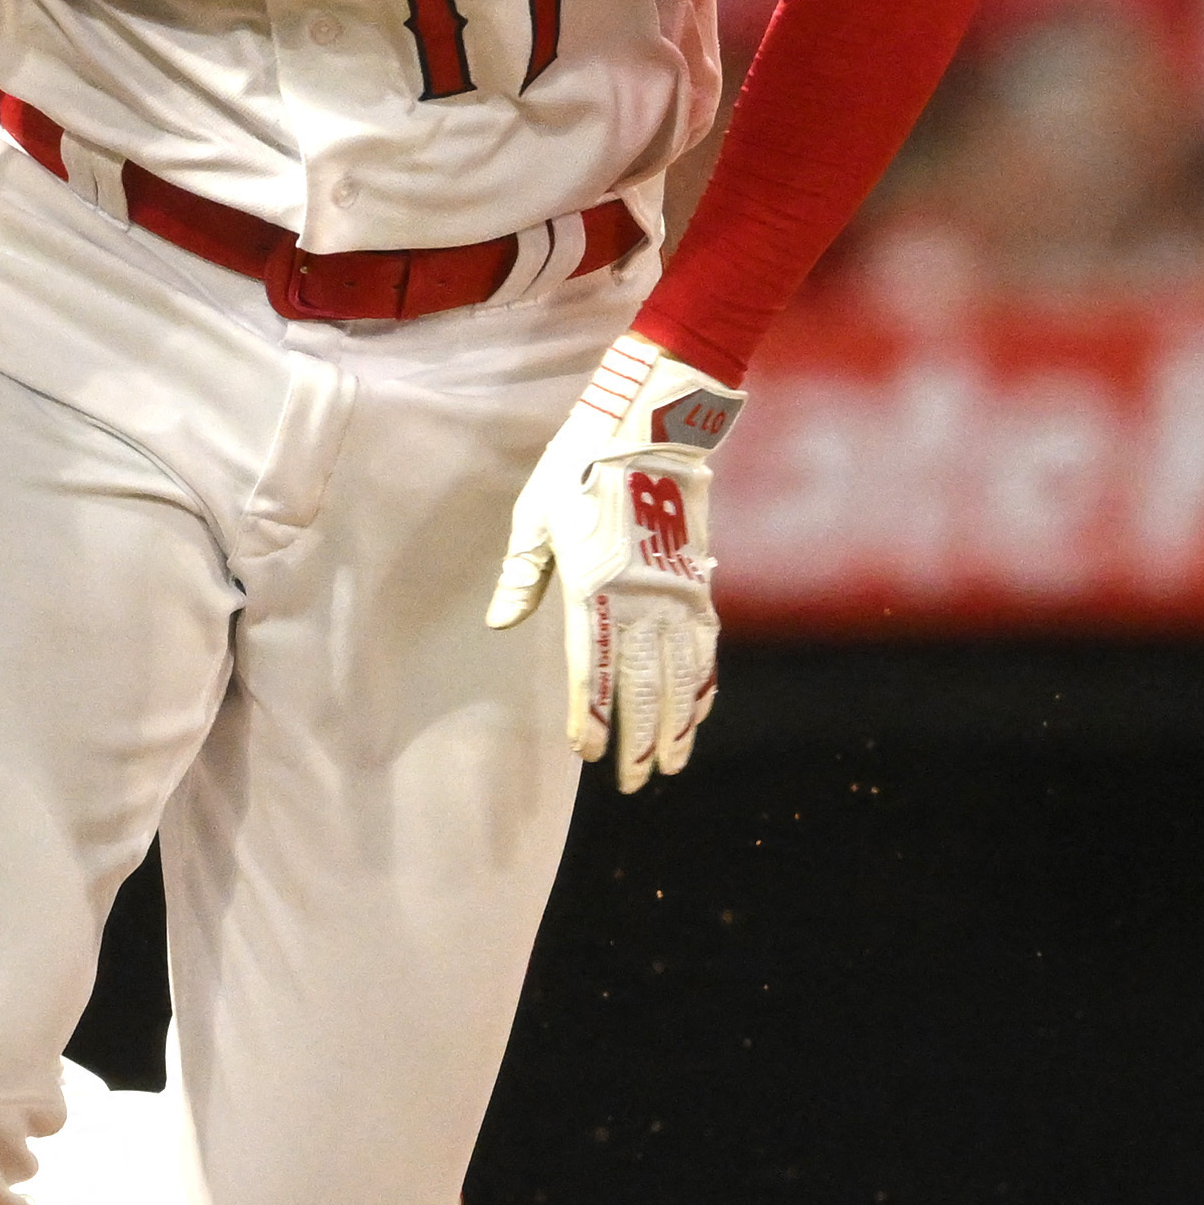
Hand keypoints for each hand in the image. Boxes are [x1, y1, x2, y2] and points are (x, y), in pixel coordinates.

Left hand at [486, 332, 743, 795]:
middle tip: (634, 782)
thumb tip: (499, 621)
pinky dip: (703, 682)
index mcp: (589, 585)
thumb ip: (522, 574)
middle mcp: (636, 597)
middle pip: (640, 684)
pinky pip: (704, 644)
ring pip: (679, 673)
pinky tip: (700, 710)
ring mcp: (672, 591)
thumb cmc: (580, 465)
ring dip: (676, 723)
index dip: (590, 715)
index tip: (586, 751)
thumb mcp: (536, 515)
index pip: (590, 667)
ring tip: (672, 764)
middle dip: (637, 739)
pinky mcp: (698, 579)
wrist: (648, 423)